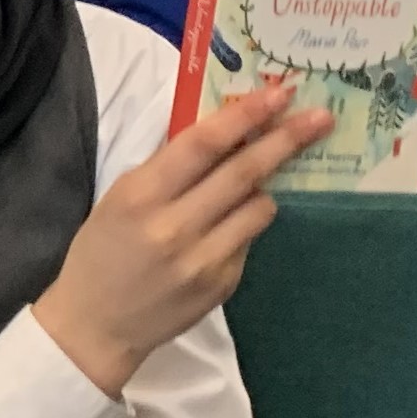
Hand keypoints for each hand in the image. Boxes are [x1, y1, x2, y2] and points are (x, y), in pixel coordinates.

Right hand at [33, 82, 333, 396]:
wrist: (97, 323)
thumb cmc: (101, 250)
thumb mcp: (120, 198)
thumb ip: (166, 170)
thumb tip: (218, 135)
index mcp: (141, 194)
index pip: (202, 145)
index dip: (244, 116)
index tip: (277, 93)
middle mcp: (177, 226)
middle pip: (243, 173)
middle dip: (285, 140)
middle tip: (319, 117)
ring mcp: (205, 259)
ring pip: (259, 206)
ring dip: (265, 183)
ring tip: (259, 174)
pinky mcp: (224, 284)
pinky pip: (249, 238)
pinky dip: (245, 220)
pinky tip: (225, 223)